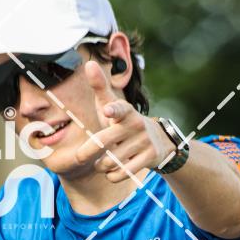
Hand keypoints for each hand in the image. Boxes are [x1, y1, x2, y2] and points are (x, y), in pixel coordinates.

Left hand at [75, 60, 174, 182]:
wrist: (159, 141)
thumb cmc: (124, 122)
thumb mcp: (113, 104)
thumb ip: (100, 87)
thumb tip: (90, 63)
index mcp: (125, 111)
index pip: (119, 108)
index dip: (113, 109)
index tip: (108, 110)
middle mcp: (136, 124)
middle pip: (104, 142)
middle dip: (87, 152)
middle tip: (80, 156)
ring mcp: (144, 142)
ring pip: (111, 161)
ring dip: (101, 166)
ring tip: (101, 163)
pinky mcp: (150, 157)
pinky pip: (122, 173)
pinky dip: (112, 176)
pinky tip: (112, 172)